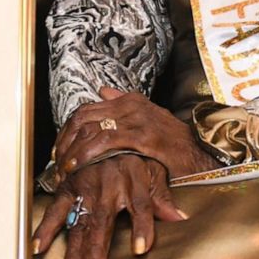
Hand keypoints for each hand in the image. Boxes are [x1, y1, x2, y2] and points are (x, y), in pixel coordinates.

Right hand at [31, 154, 186, 258]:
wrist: (103, 128)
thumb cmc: (132, 155)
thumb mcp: (153, 169)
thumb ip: (162, 197)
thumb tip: (180, 218)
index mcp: (133, 180)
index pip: (141, 205)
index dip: (141, 227)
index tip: (140, 248)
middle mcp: (108, 184)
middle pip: (103, 219)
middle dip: (97, 247)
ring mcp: (85, 186)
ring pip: (80, 219)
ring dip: (75, 246)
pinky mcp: (68, 186)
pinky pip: (55, 209)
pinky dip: (46, 228)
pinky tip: (39, 246)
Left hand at [53, 87, 220, 179]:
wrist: (201, 153)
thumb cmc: (174, 143)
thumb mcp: (148, 119)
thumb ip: (123, 104)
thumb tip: (102, 91)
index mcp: (130, 101)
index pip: (87, 109)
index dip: (68, 129)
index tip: (59, 148)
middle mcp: (131, 105)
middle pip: (83, 117)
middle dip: (66, 140)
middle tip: (57, 160)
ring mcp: (137, 119)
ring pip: (91, 128)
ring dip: (73, 149)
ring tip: (64, 167)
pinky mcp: (143, 136)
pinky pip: (106, 141)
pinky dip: (88, 153)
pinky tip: (79, 165)